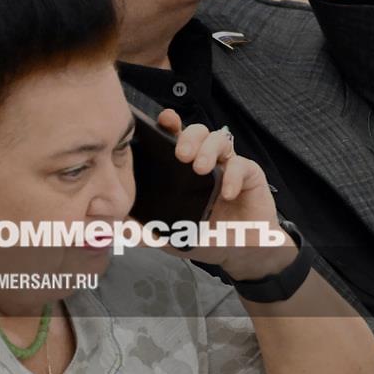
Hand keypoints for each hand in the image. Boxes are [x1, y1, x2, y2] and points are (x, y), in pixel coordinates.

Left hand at [153, 110, 296, 279]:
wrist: (241, 252)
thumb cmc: (207, 236)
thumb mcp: (174, 236)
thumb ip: (149, 231)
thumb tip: (122, 230)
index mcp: (186, 169)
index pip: (176, 138)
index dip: (170, 125)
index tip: (163, 120)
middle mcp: (208, 161)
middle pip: (199, 132)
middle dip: (189, 137)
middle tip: (181, 154)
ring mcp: (229, 166)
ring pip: (221, 139)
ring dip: (209, 150)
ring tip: (201, 168)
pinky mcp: (251, 176)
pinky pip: (242, 165)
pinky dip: (233, 176)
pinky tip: (226, 192)